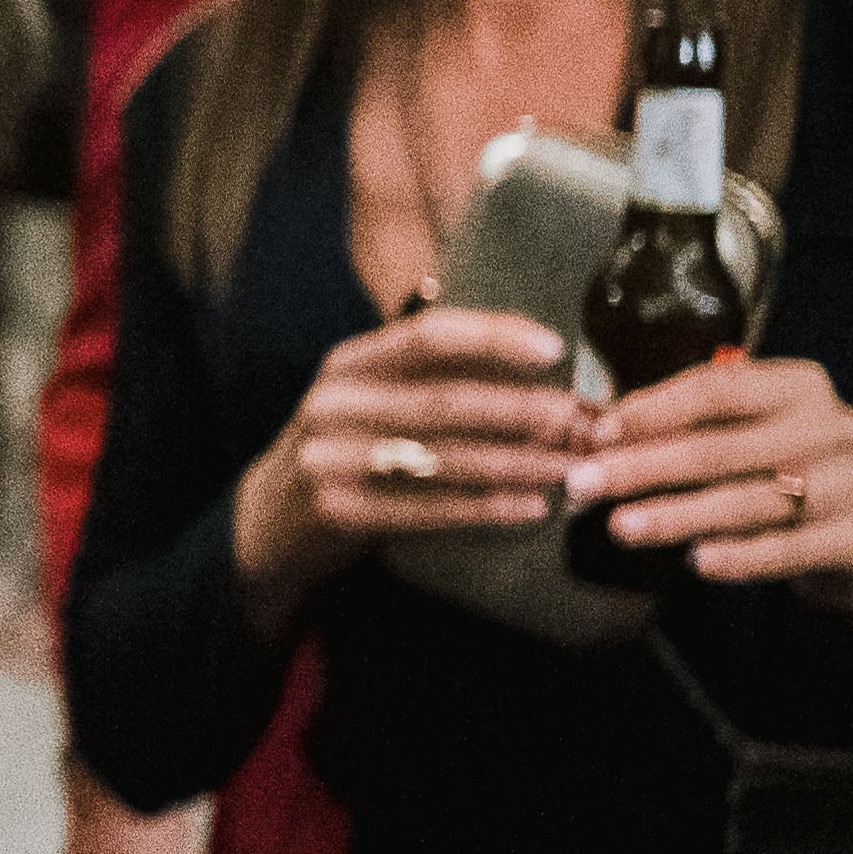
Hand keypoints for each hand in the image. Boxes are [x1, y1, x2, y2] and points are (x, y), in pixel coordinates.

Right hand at [234, 307, 584, 599]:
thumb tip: (544, 371)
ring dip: (519, 464)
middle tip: (582, 421)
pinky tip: (532, 508)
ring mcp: (331, 457)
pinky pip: (430, 508)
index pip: (428, 335)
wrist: (271, 518)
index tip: (555, 349)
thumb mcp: (372, 401)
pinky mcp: (339, 509)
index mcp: (349, 364)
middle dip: (524, 411)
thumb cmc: (348, 451)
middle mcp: (334, 402)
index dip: (494, 337)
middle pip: (446, 400)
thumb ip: (436, 380)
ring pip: (445, 458)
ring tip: (571, 468)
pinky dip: (488, 509)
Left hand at [566, 353, 852, 593]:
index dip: (654, 410)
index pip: (718, 388)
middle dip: (646, 467)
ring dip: (678, 515)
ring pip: (750, 500)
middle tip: (584, 485)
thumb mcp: (747, 436)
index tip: (598, 434)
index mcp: (801, 386)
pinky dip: (740, 556)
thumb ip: (687, 427)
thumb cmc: (785, 473)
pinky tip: (695, 561)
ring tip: (622, 528)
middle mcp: (834, 427)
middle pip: (724, 447)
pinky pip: (789, 548)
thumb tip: (600, 429)